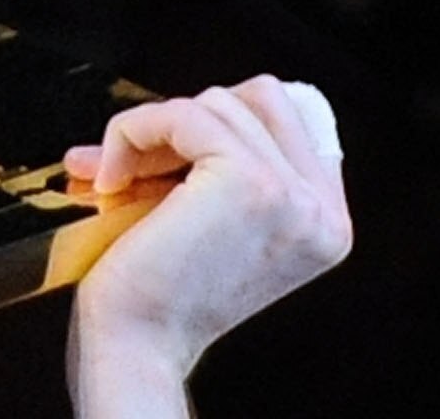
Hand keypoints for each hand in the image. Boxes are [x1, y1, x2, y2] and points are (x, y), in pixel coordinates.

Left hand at [64, 77, 350, 403]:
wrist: (134, 344)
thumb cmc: (159, 289)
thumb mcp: (215, 216)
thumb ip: (221, 160)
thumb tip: (169, 105)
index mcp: (327, 222)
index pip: (290, 117)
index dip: (224, 123)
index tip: (172, 154)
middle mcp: (323, 212)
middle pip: (260, 96)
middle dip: (190, 119)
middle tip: (140, 162)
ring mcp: (293, 196)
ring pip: (216, 102)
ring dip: (152, 132)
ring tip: (122, 177)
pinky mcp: (250, 182)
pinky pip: (182, 113)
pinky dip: (132, 132)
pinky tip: (112, 180)